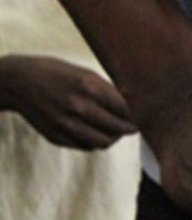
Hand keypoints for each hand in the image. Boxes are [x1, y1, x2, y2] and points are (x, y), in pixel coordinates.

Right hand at [0, 53, 137, 148]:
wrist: (21, 82)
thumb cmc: (57, 73)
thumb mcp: (85, 74)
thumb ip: (107, 89)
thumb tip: (132, 103)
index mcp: (89, 87)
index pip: (124, 108)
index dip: (136, 114)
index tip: (143, 115)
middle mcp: (78, 107)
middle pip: (116, 128)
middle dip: (129, 129)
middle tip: (134, 127)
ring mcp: (66, 124)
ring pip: (102, 142)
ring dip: (113, 138)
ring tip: (117, 133)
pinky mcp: (56, 136)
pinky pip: (84, 146)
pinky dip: (94, 142)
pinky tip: (97, 134)